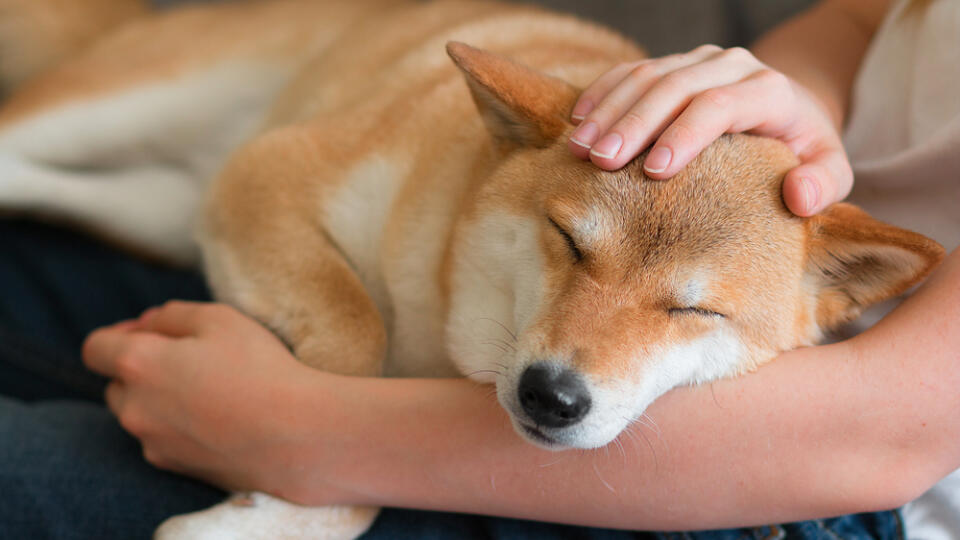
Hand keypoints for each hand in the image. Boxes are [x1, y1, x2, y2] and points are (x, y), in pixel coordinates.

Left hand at [82, 301, 348, 501]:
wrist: (295, 434)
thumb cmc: (259, 368)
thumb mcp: (220, 318)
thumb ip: (172, 314)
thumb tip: (149, 324)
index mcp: (138, 364)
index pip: (94, 348)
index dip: (118, 334)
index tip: (151, 332)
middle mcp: (134, 408)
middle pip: (115, 383)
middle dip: (139, 368)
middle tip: (188, 358)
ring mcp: (151, 442)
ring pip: (138, 413)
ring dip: (158, 398)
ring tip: (208, 389)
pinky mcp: (174, 466)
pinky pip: (161, 438)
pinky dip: (178, 425)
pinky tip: (218, 416)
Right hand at [567, 45, 850, 215]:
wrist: (792, 112)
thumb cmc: (803, 152)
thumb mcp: (830, 170)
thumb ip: (825, 184)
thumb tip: (798, 195)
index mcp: (770, 89)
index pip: (719, 105)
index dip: (684, 134)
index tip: (654, 171)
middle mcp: (732, 65)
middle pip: (675, 86)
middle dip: (634, 124)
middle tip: (600, 161)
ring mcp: (699, 61)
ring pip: (647, 75)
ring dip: (609, 111)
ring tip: (579, 148)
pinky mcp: (674, 64)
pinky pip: (631, 71)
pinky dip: (602, 94)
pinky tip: (578, 121)